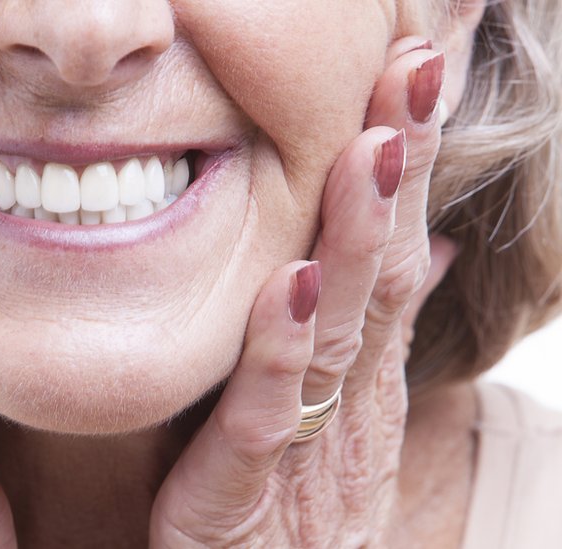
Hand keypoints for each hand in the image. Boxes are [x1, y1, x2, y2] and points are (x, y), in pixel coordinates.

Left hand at [149, 37, 455, 546]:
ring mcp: (307, 447)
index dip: (411, 160)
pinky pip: (267, 416)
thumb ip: (366, 330)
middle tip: (420, 63)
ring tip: (379, 143)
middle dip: (403, 167)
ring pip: (341, 329)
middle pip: (383, 270)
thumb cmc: (288, 511)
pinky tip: (291, 282)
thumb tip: (431, 242)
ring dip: (361, 234)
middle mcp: (348, 401)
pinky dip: (280, 349)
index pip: (394, 248)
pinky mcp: (245, 495)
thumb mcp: (335, 413)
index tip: (424, 62)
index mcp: (360, 374)